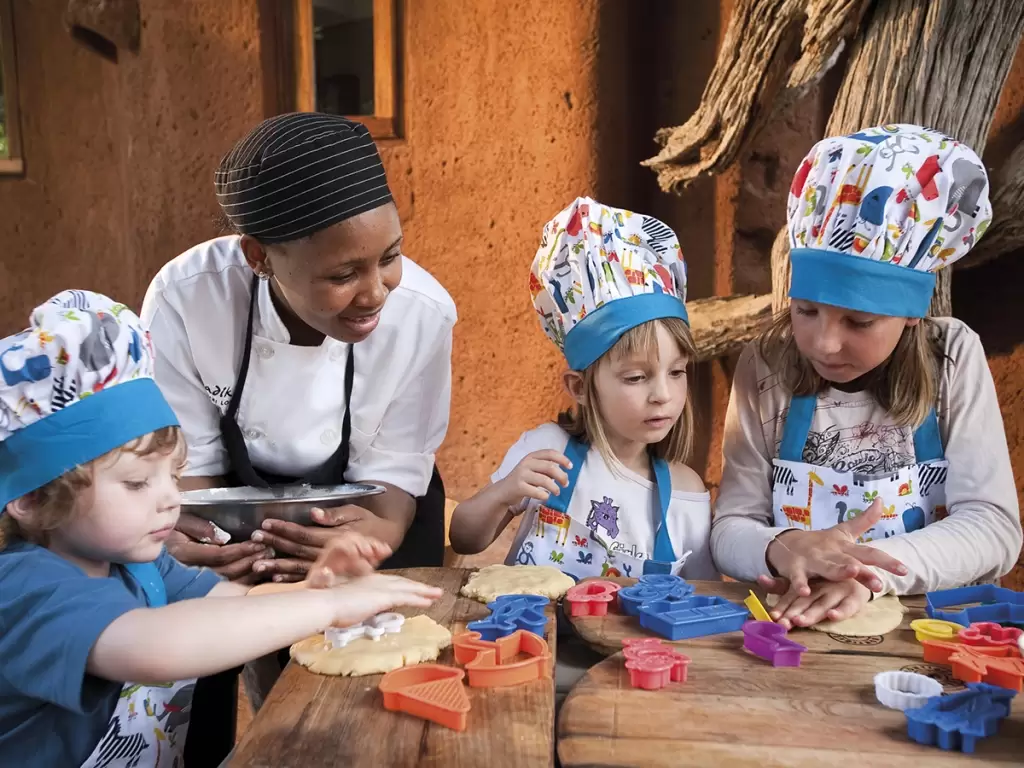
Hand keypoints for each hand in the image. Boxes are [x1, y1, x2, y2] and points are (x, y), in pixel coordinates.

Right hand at [167, 512, 273, 583]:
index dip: (240, 550)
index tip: (257, 543)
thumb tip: (222, 538)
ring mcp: (196, 582)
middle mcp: (191, 572)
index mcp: (186, 554)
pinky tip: (258, 575)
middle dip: (250, 561)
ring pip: (228, 581)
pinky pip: (226, 586)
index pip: (219, 555)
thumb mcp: (181, 522)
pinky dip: (243, 582)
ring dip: (249, 572)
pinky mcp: (201, 587)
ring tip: (268, 561)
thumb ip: (199, 528)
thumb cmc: (170, 532)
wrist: (156, 555)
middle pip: (227, 571)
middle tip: (269, 552)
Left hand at [249, 506, 390, 582]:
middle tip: (254, 538)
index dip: (285, 529)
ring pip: (298, 566)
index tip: (266, 524)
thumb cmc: (368, 522)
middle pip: (297, 550)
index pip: (304, 533)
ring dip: (277, 565)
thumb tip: (314, 514)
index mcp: (334, 537)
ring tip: (257, 563)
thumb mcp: (356, 512)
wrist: (386, 539)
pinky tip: (274, 578)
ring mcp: (328, 566)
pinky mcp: (329, 574)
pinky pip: (308, 577)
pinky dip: (291, 579)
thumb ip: (336, 514)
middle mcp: (329, 553)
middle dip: (275, 544)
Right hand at [326, 573, 442, 627]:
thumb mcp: (346, 604)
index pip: (390, 584)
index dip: (403, 586)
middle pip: (402, 583)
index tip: (412, 589)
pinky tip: (429, 602)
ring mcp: (381, 588)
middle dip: (418, 586)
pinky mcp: (384, 596)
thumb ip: (356, 606)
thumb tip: (358, 612)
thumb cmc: (330, 606)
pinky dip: (419, 598)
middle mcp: (376, 581)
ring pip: (408, 588)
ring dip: (424, 591)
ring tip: (437, 594)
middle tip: (432, 590)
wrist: (325, 603)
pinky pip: (407, 597)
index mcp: (367, 582)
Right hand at [497, 450, 571, 505]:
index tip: (570, 467)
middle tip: (566, 484)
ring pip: (545, 480)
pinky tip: (545, 497)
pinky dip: (545, 496)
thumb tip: (565, 474)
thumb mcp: (533, 469)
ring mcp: (521, 475)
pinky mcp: (518, 487)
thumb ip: (546, 468)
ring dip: (555, 488)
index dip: (562, 459)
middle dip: (562, 476)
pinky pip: (537, 492)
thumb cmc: (523, 480)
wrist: (503, 491)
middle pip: (550, 467)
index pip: (550, 453)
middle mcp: (526, 463)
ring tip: (557, 492)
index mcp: (531, 457)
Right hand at [762, 499, 906, 595]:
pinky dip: (799, 584)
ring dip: (838, 571)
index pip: (870, 554)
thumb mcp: (843, 532)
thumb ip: (864, 520)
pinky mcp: (795, 567)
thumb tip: (882, 500)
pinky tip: (804, 592)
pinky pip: (798, 577)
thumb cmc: (820, 543)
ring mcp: (813, 559)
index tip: (905, 570)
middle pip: (851, 562)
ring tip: (851, 573)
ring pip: (827, 567)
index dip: (887, 561)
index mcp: (845, 547)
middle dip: (865, 572)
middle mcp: (831, 553)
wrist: (786, 543)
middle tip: (879, 583)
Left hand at [762, 577, 871, 629]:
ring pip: (823, 604)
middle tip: (783, 623)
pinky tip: (832, 616)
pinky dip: (841, 611)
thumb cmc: (826, 581)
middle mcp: (821, 586)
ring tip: (799, 621)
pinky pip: (848, 606)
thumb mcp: (804, 582)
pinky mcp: (855, 596)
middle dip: (793, 613)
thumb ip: (781, 585)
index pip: (791, 596)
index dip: (782, 607)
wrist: (859, 571)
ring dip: (811, 613)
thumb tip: (760, 579)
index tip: (772, 617)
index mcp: (808, 583)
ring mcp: (838, 591)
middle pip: (805, 601)